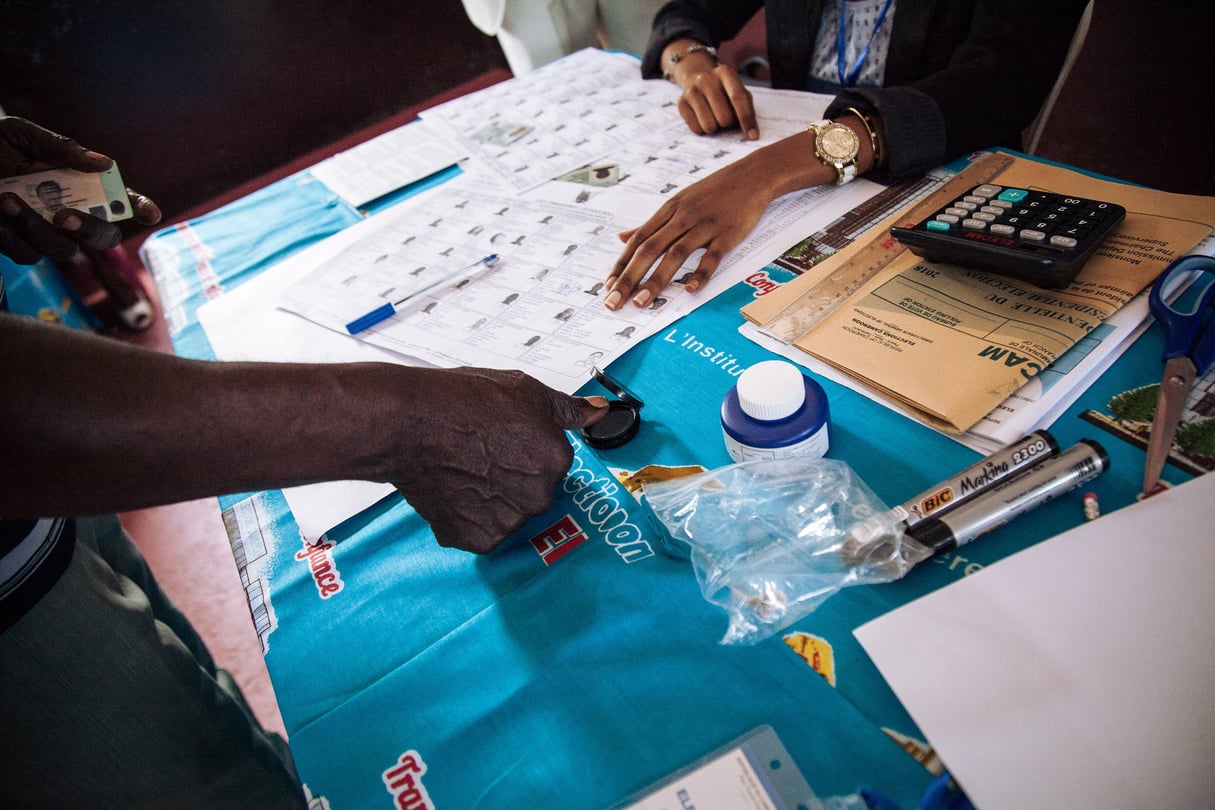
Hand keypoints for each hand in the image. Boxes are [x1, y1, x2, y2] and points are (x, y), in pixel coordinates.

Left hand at [0, 117, 160, 263]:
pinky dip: (11, 235)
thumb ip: (64, 148)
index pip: (122, 201)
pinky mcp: (21, 244)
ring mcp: (49, 232)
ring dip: (36, 228)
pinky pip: (27, 254)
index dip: (140, 208)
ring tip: (7, 199)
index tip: (149, 214)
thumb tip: (104, 163)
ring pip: (64, 251)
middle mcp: (73, 213)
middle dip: (90, 230)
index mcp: (84, 185)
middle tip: (65, 215)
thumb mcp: (29, 136)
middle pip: (104, 237)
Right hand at [391, 367, 608, 553]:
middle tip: (481, 456)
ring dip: (490, 501)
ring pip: (507, 514)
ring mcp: (509, 521)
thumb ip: (567, 409)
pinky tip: (454, 491)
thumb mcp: (523, 390)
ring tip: (463, 472)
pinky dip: (467, 518)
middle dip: (511, 478)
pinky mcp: (478, 538)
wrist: (410, 425)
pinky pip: (480, 532)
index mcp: (555, 459)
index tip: (503, 441)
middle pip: (532, 492)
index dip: (525, 450)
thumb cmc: (460, 403)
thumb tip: (600, 412)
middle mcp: (538, 495)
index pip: (552, 463)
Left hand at [603, 153, 780, 309]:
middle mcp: (682, 218)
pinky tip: (689, 290)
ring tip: (641, 302)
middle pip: (650, 249)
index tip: (608, 287)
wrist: (752, 176)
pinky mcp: (727, 234)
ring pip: (675, 254)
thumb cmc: (713, 191)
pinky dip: (701, 273)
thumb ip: (650, 225)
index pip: (638, 241)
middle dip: (629, 278)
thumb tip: (621, 238)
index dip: (622, 265)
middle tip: (614, 302)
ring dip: (656, 280)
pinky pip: (712, 256)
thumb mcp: (676, 202)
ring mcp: (704, 226)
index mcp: (667, 211)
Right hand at [676, 63, 758, 139]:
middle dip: (728, 123)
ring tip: (714, 116)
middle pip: (724, 117)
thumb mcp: (740, 93)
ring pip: (709, 126)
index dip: (746, 120)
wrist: (699, 81)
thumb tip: (752, 134)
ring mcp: (691, 90)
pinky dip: (703, 129)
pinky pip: (697, 129)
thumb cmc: (726, 92)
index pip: (737, 98)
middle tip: (726, 116)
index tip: (752, 137)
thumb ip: (747, 110)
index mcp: (725, 72)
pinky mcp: (681, 103)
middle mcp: (706, 78)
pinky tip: (703, 117)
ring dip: (715, 127)